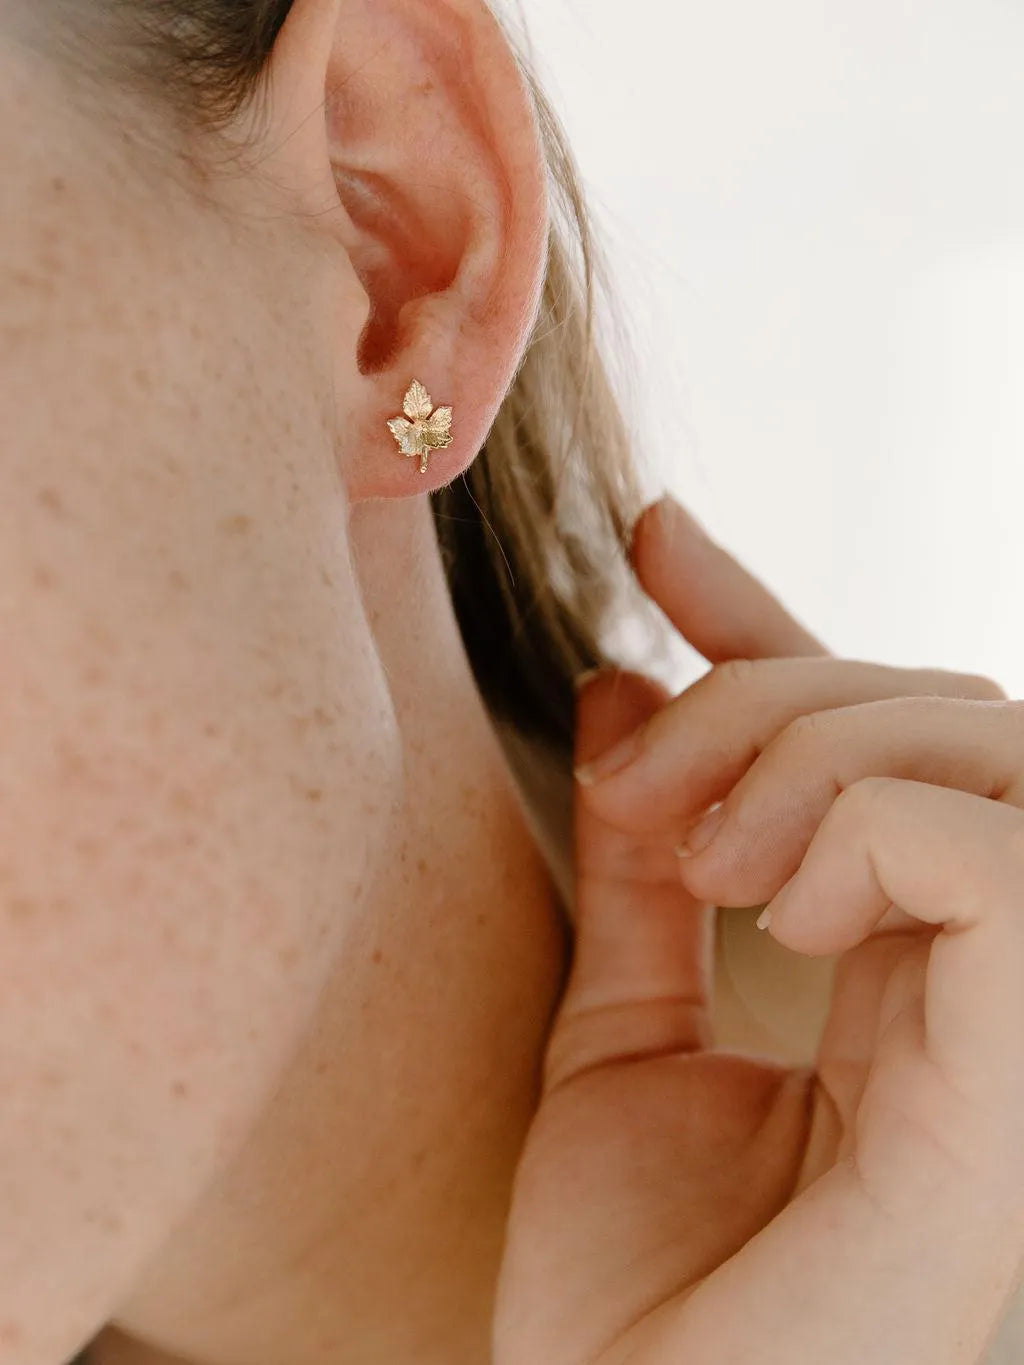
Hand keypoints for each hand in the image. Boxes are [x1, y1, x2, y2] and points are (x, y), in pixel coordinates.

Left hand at [493, 495, 1023, 1364]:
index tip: (654, 535)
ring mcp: (1017, 1025)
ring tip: (711, 857)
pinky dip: (876, 828)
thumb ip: (641, 866)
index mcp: (894, 970)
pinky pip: (1003, 850)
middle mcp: (982, 983)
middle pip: (939, 710)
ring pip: (986, 746)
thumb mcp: (618, 1027)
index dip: (766, 616)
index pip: (872, 739)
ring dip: (815, 750)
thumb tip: (623, 681)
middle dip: (769, 689)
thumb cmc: (630, 1292)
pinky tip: (788, 905)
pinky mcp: (1022, 1076)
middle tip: (640, 783)